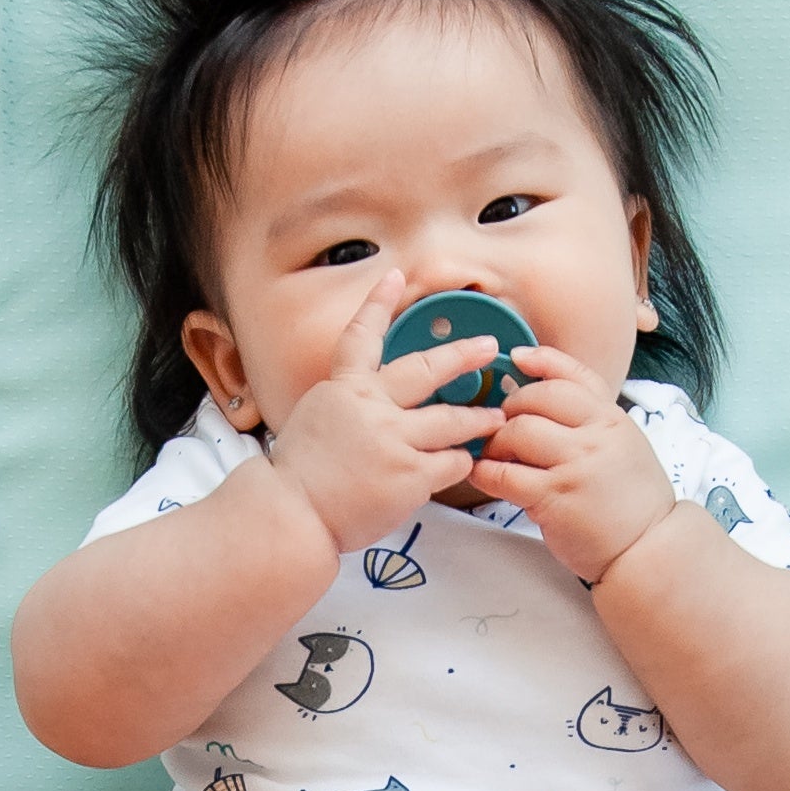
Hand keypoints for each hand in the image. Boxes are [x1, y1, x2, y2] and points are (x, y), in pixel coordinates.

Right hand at [264, 270, 506, 552]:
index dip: (379, 303)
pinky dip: (460, 464)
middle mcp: (372, 406)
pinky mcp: (411, 474)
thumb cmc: (299, 478)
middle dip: (462, 355)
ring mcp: (394, 439)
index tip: (395, 276)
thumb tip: (373, 407)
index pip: (362, 335)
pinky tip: (466, 464)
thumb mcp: (316, 421)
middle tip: (487, 348)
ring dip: (478, 419)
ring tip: (495, 417)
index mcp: (343, 389)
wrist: (293, 513)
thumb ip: (350, 407)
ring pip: (452, 421)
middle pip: (426, 369)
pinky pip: (452, 463)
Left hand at [471, 344, 678, 583]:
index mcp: (612, 419)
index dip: (539, 362)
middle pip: (535, 400)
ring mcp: (575, 467)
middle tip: (501, 428)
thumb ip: (592, 421)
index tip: (516, 359)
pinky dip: (485, 472)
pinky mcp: (554, 499)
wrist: (647, 548)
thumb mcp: (624, 445)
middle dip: (508, 411)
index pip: (570, 376)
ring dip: (494, 442)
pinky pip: (505, 475)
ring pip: (516, 433)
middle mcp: (595, 436)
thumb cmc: (631, 502)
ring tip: (494, 456)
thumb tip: (548, 399)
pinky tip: (483, 475)